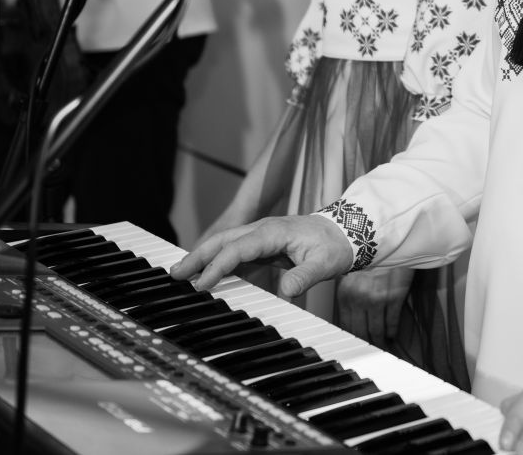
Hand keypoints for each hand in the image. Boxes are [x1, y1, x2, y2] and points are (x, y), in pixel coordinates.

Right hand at [170, 214, 354, 296]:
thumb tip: (286, 292)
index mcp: (273, 232)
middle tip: (175, 275)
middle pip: (223, 241)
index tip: (201, 284)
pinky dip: (218, 262)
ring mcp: (261, 237)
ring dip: (203, 258)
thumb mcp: (324, 263)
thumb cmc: (334, 245)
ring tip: (182, 276)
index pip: (238, 249)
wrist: (347, 232)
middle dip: (198, 256)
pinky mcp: (263, 246)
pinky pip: (235, 253)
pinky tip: (207, 276)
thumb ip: (304, 277)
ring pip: (225, 245)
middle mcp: (262, 230)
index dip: (218, 266)